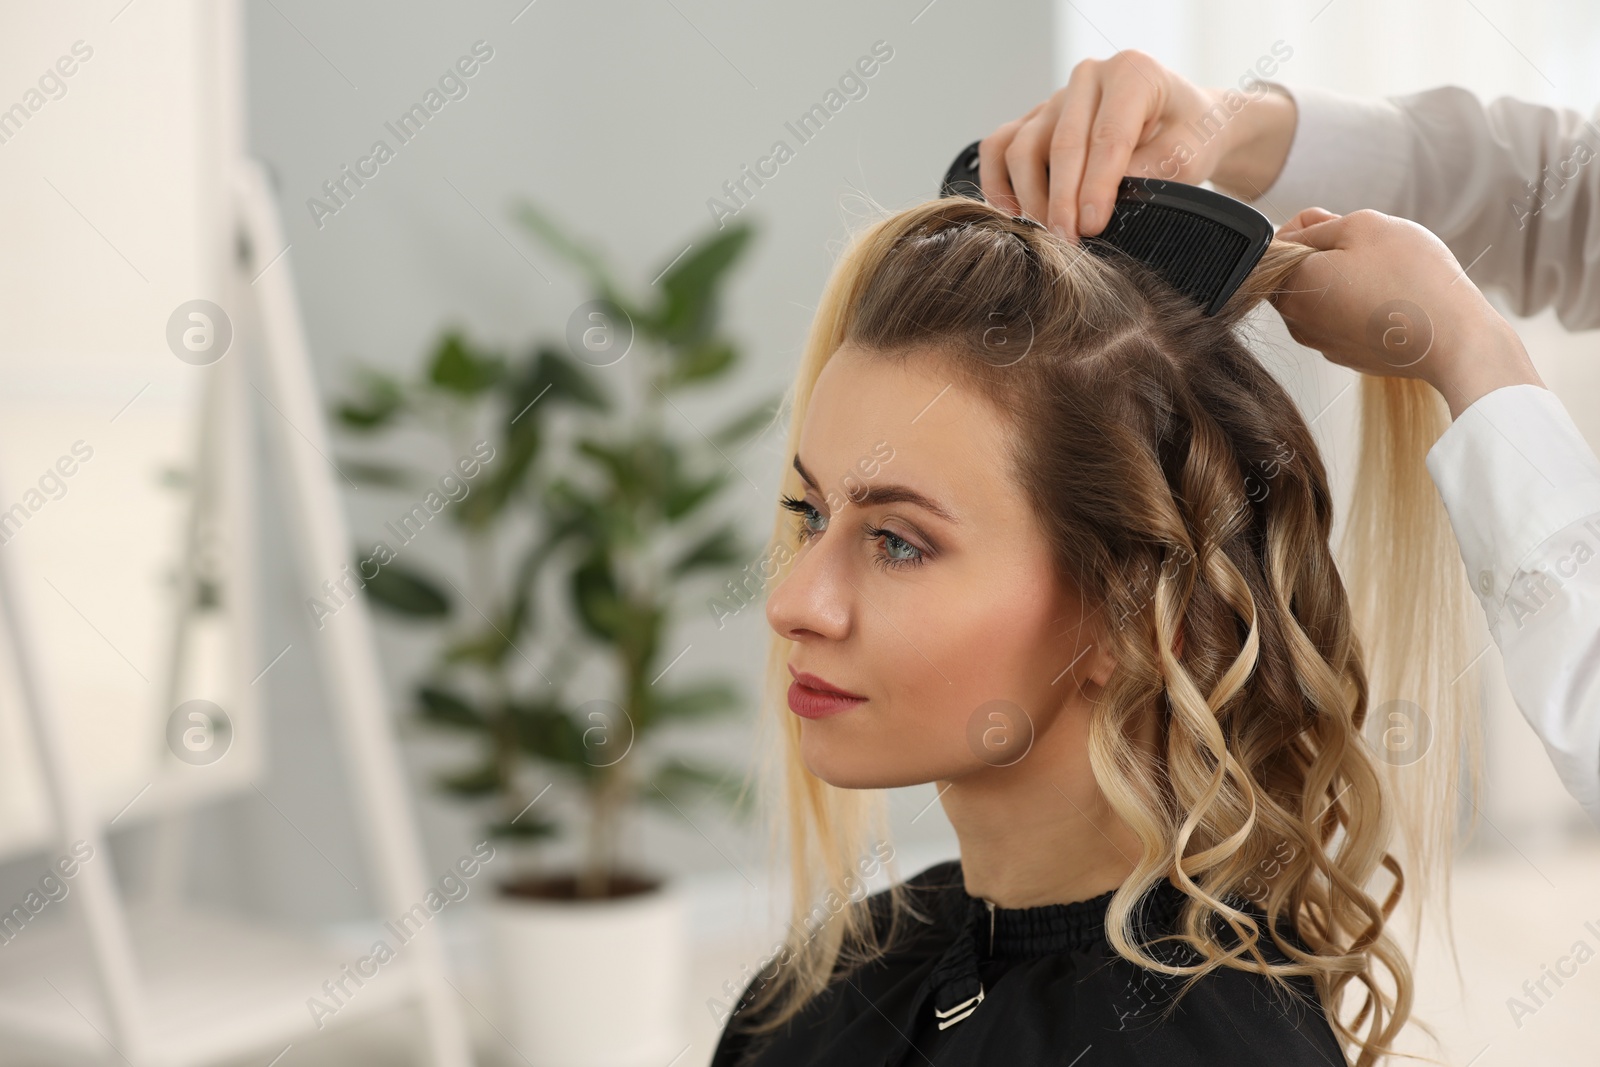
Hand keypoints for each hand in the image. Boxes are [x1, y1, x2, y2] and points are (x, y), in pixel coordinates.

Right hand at [977, 49, 1296, 241]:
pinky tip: (1013, 215)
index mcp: (1131, 73)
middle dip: (1062, 199)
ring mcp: (1055, 97)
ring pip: (1021, 147)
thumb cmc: (1188, 138)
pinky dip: (998, 183)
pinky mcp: (1033, 119)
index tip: (1092, 226)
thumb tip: (1102, 202)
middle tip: (1066, 241)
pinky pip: (998, 147)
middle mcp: (1088, 77)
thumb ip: (1149, 172)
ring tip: (1046, 234)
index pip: (1106, 136)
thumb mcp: (1187, 156)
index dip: (1097, 185)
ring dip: (1029, 197)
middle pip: (1060, 143)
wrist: (1181, 123)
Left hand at [1272, 207, 1543, 418]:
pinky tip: (1392, 298)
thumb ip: (1318, 225)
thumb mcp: (1362, 225)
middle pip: (1296, 276)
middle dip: (1325, 254)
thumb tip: (1296, 230)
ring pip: (1322, 299)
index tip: (1333, 222)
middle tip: (1366, 245)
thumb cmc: (1410, 277)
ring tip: (1384, 272)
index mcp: (1290, 286)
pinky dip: (1361, 306)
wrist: (1453, 338)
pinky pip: (1345, 321)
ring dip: (1345, 280)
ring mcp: (1322, 344)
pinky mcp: (1349, 356)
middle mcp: (1297, 322)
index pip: (1272, 250)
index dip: (1303, 228)